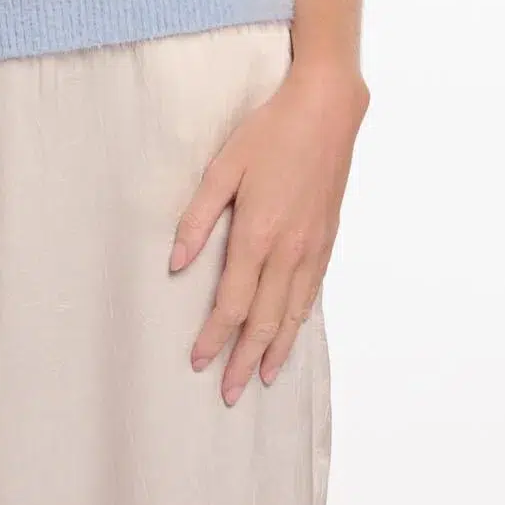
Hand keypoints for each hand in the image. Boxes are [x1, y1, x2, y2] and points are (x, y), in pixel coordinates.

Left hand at [168, 56, 368, 404]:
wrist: (326, 111)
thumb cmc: (269, 132)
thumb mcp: (223, 167)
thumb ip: (198, 219)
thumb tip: (177, 264)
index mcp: (257, 234)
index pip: (233, 303)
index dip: (215, 336)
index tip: (199, 361)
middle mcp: (288, 250)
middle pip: (264, 320)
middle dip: (244, 359)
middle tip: (229, 393)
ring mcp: (312, 247)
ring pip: (293, 313)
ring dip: (276, 349)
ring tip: (261, 377)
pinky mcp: (327, 238)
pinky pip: (312, 292)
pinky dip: (300, 320)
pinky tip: (292, 331)